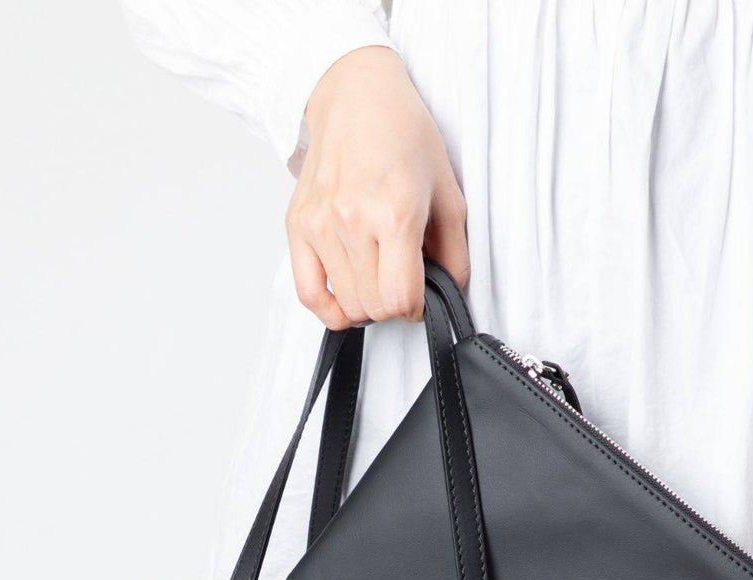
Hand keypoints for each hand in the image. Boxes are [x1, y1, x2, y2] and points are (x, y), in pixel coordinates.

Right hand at [286, 46, 468, 328]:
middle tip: (401, 282)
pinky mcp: (297, 226)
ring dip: (366, 305)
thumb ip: (455, 251)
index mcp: (394, 212)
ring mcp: (320, 225)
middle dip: (394, 306)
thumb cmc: (404, 136)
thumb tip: (449, 293)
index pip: (401, 299)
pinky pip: (307, 294)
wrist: (356, 96)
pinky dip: (329, 309)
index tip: (422, 294)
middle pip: (373, 307)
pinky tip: (345, 300)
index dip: (418, 307)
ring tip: (378, 279)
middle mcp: (352, 221)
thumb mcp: (448, 191)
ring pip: (344, 306)